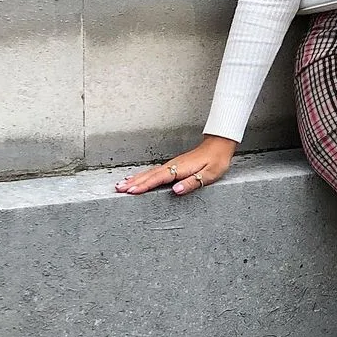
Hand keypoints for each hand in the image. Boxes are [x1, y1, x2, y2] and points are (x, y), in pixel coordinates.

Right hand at [114, 135, 237, 195]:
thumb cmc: (216, 161)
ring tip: (120, 185)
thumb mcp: (209, 174)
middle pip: (149, 175)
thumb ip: (192, 182)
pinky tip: (136, 178)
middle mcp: (172, 166)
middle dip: (133, 182)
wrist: (219, 146)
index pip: (159, 179)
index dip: (144, 185)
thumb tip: (176, 190)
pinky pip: (154, 172)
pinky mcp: (173, 165)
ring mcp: (171, 164)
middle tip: (118, 189)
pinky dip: (142, 175)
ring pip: (149, 173)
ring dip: (134, 179)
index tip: (131, 191)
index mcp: (180, 169)